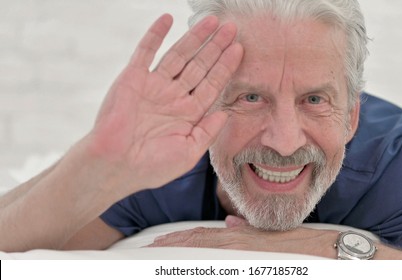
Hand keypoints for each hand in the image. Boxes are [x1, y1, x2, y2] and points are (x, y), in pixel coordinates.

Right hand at [86, 14, 242, 190]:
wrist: (115, 166)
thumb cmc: (151, 166)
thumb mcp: (188, 152)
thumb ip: (208, 132)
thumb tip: (226, 113)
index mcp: (188, 113)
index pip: (212, 84)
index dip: (226, 67)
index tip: (239, 50)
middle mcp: (174, 96)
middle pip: (200, 66)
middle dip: (216, 47)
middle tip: (231, 28)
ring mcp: (154, 86)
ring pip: (179, 55)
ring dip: (194, 37)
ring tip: (211, 20)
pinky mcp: (133, 78)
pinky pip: (146, 51)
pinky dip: (155, 34)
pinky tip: (167, 19)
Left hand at [148, 215, 337, 258]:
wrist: (319, 251)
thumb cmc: (295, 245)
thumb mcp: (266, 236)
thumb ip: (245, 231)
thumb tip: (227, 225)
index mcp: (237, 235)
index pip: (200, 235)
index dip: (178, 238)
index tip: (160, 241)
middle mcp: (235, 240)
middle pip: (194, 241)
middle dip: (171, 244)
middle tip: (149, 248)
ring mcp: (239, 249)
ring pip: (200, 248)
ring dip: (178, 250)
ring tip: (157, 253)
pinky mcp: (247, 257)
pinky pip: (214, 257)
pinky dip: (197, 257)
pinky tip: (185, 260)